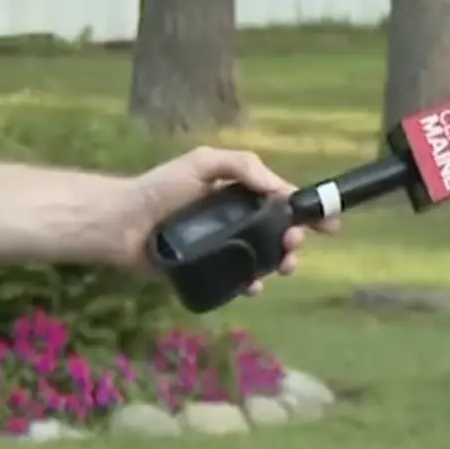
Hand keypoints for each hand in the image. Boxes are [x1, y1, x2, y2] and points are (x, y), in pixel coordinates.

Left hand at [98, 145, 336, 282]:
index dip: (306, 210)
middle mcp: (231, 219)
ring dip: (280, 262)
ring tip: (282, 266)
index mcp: (234, 191)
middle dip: (295, 239)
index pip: (279, 199)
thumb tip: (280, 189)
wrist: (120, 224)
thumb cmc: (160, 188)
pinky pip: (237, 279)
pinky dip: (251, 283)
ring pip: (262, 257)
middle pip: (277, 232)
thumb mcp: (203, 163)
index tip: (329, 224)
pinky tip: (254, 285)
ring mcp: (220, 246)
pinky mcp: (205, 271)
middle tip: (293, 245)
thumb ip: (243, 167)